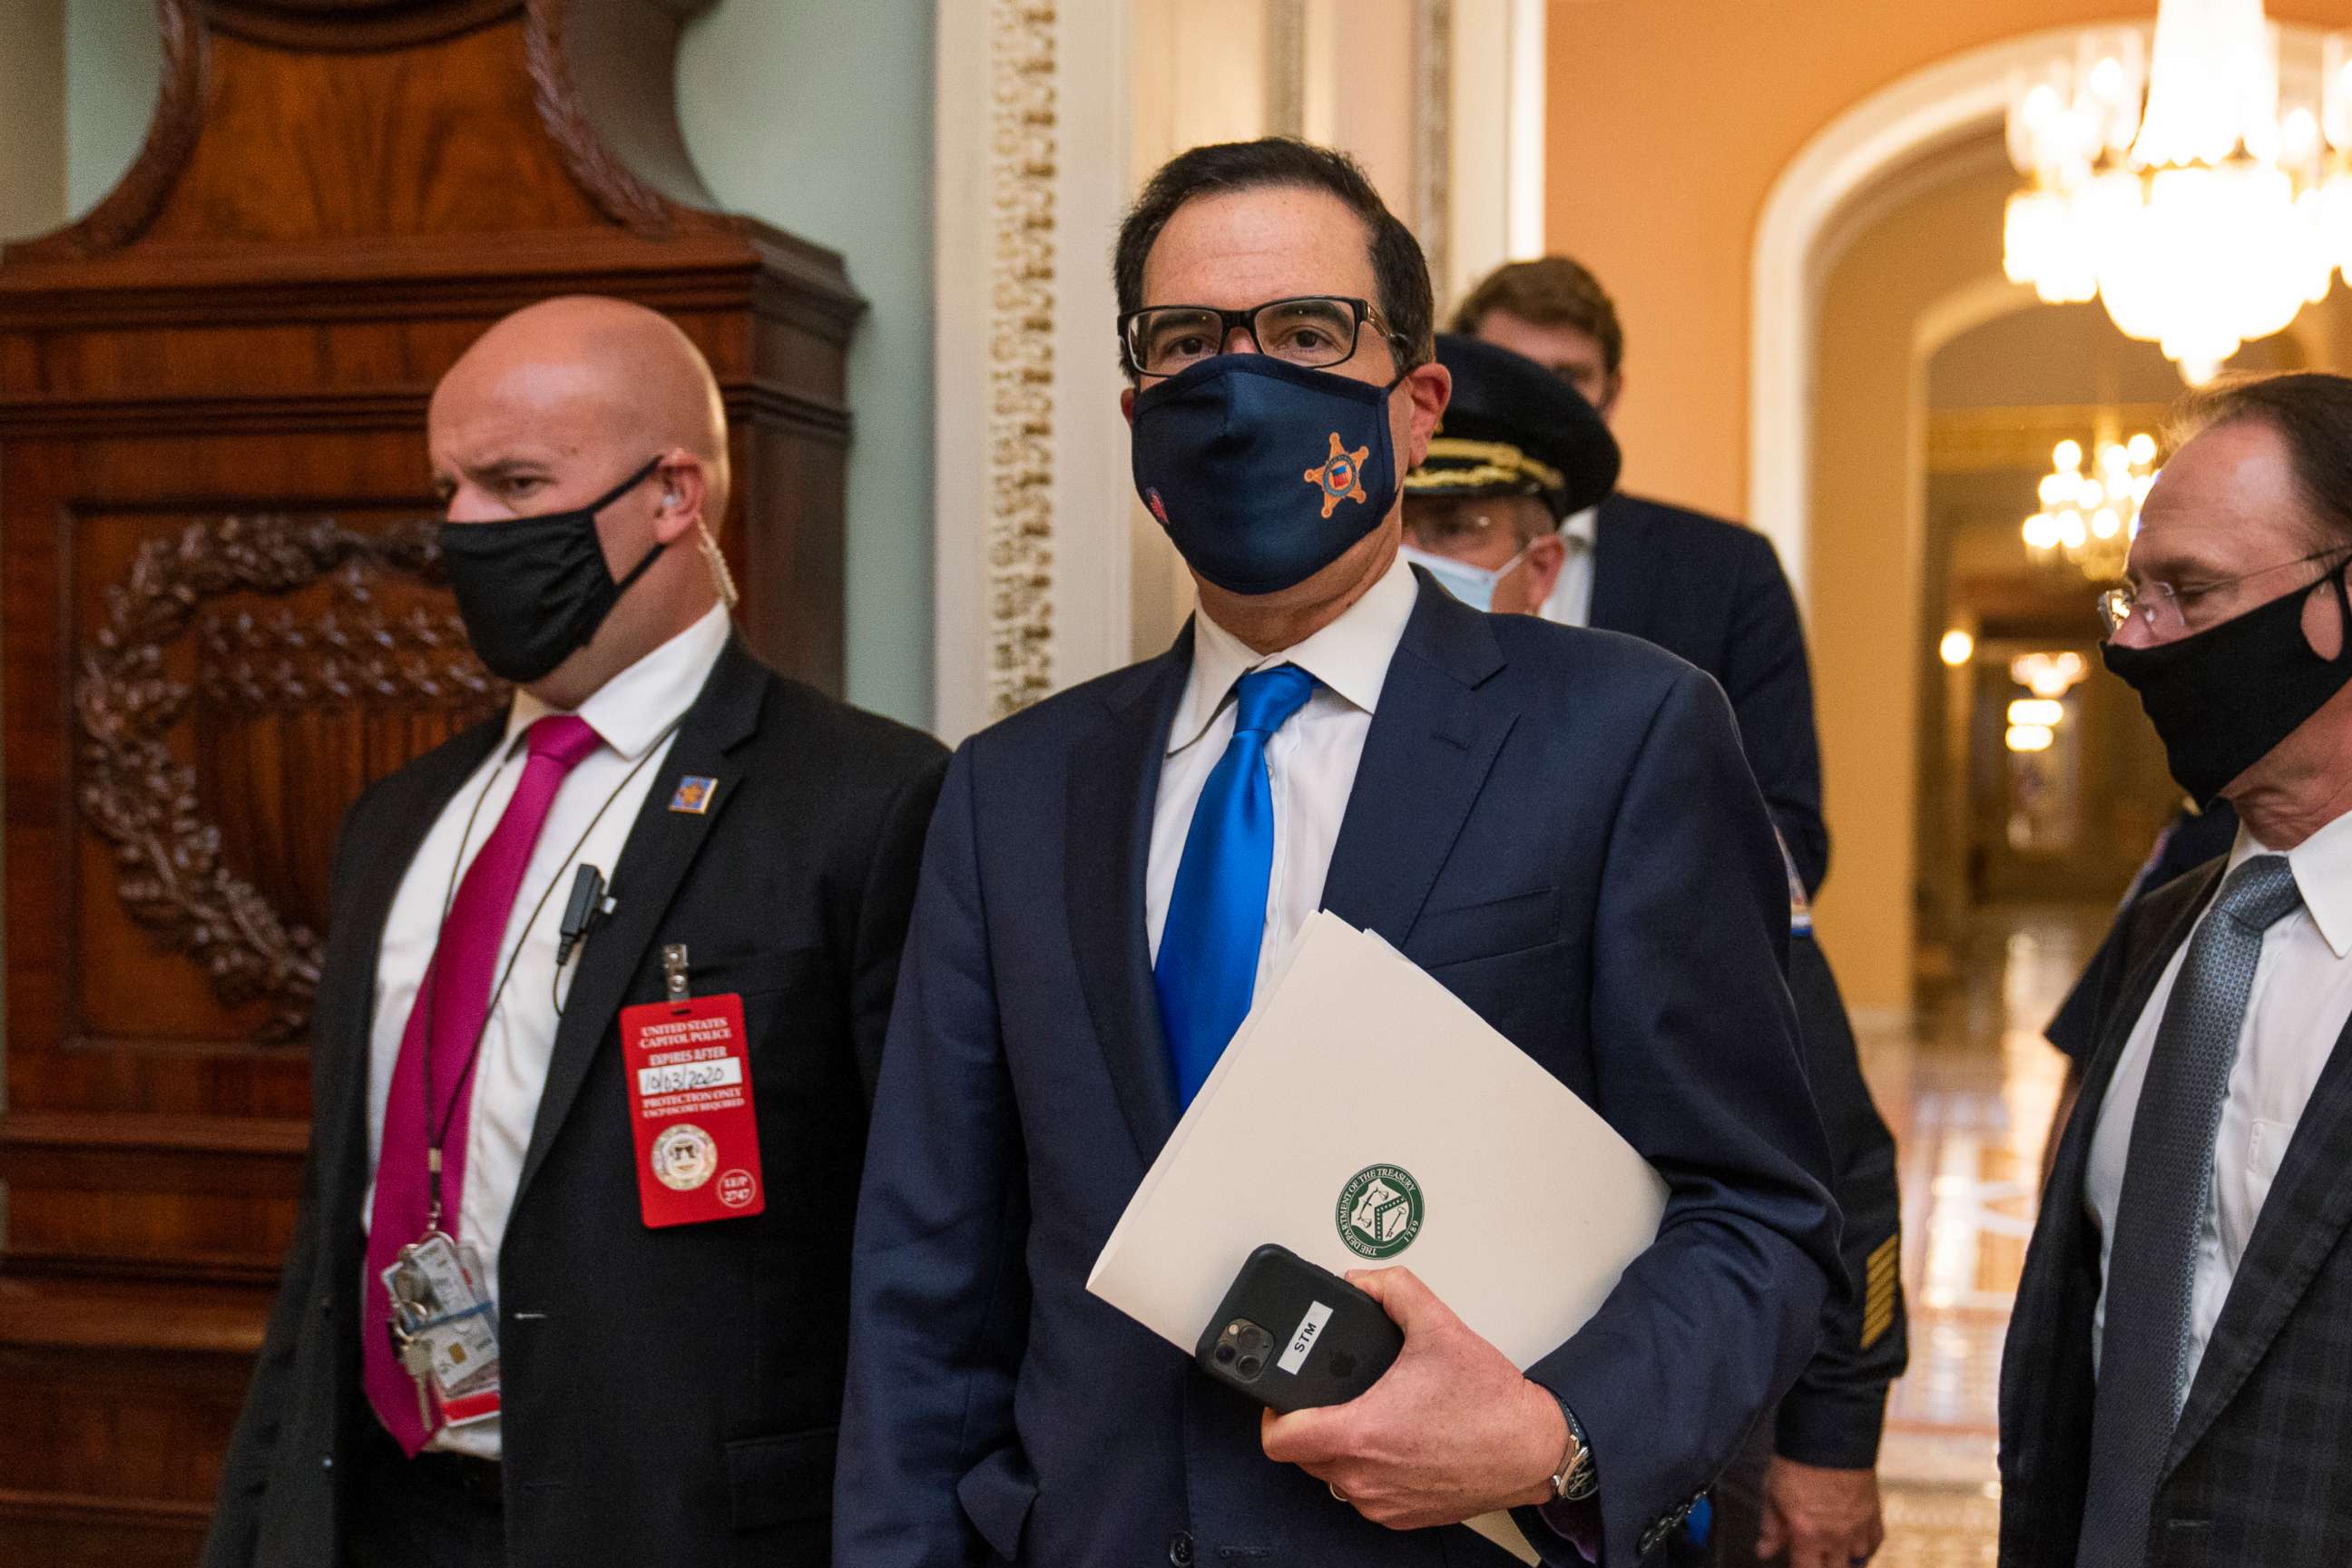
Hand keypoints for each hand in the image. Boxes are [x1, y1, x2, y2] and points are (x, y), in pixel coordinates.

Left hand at [1258, 1266, 1564, 1528]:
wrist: (1533, 1449)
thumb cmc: (1492, 1404)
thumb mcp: (1439, 1325)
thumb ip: (1394, 1290)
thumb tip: (1363, 1281)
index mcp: (1362, 1433)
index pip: (1278, 1439)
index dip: (1270, 1413)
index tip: (1279, 1396)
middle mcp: (1365, 1477)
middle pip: (1302, 1455)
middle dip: (1308, 1421)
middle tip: (1329, 1394)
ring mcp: (1382, 1502)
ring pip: (1331, 1476)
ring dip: (1337, 1447)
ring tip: (1363, 1412)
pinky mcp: (1401, 1517)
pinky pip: (1362, 1493)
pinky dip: (1366, 1469)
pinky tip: (1390, 1439)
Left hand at [1754, 1456, 1882, 1567]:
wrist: (1829, 1435)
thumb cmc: (1796, 1462)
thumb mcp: (1772, 1493)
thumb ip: (1770, 1528)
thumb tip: (1763, 1552)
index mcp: (1807, 1534)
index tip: (1798, 1563)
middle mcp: (1836, 1537)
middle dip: (1823, 1567)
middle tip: (1815, 1558)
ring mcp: (1859, 1527)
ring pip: (1858, 1562)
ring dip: (1846, 1562)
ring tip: (1835, 1557)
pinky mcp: (1874, 1513)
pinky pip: (1875, 1543)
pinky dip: (1866, 1548)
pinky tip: (1856, 1545)